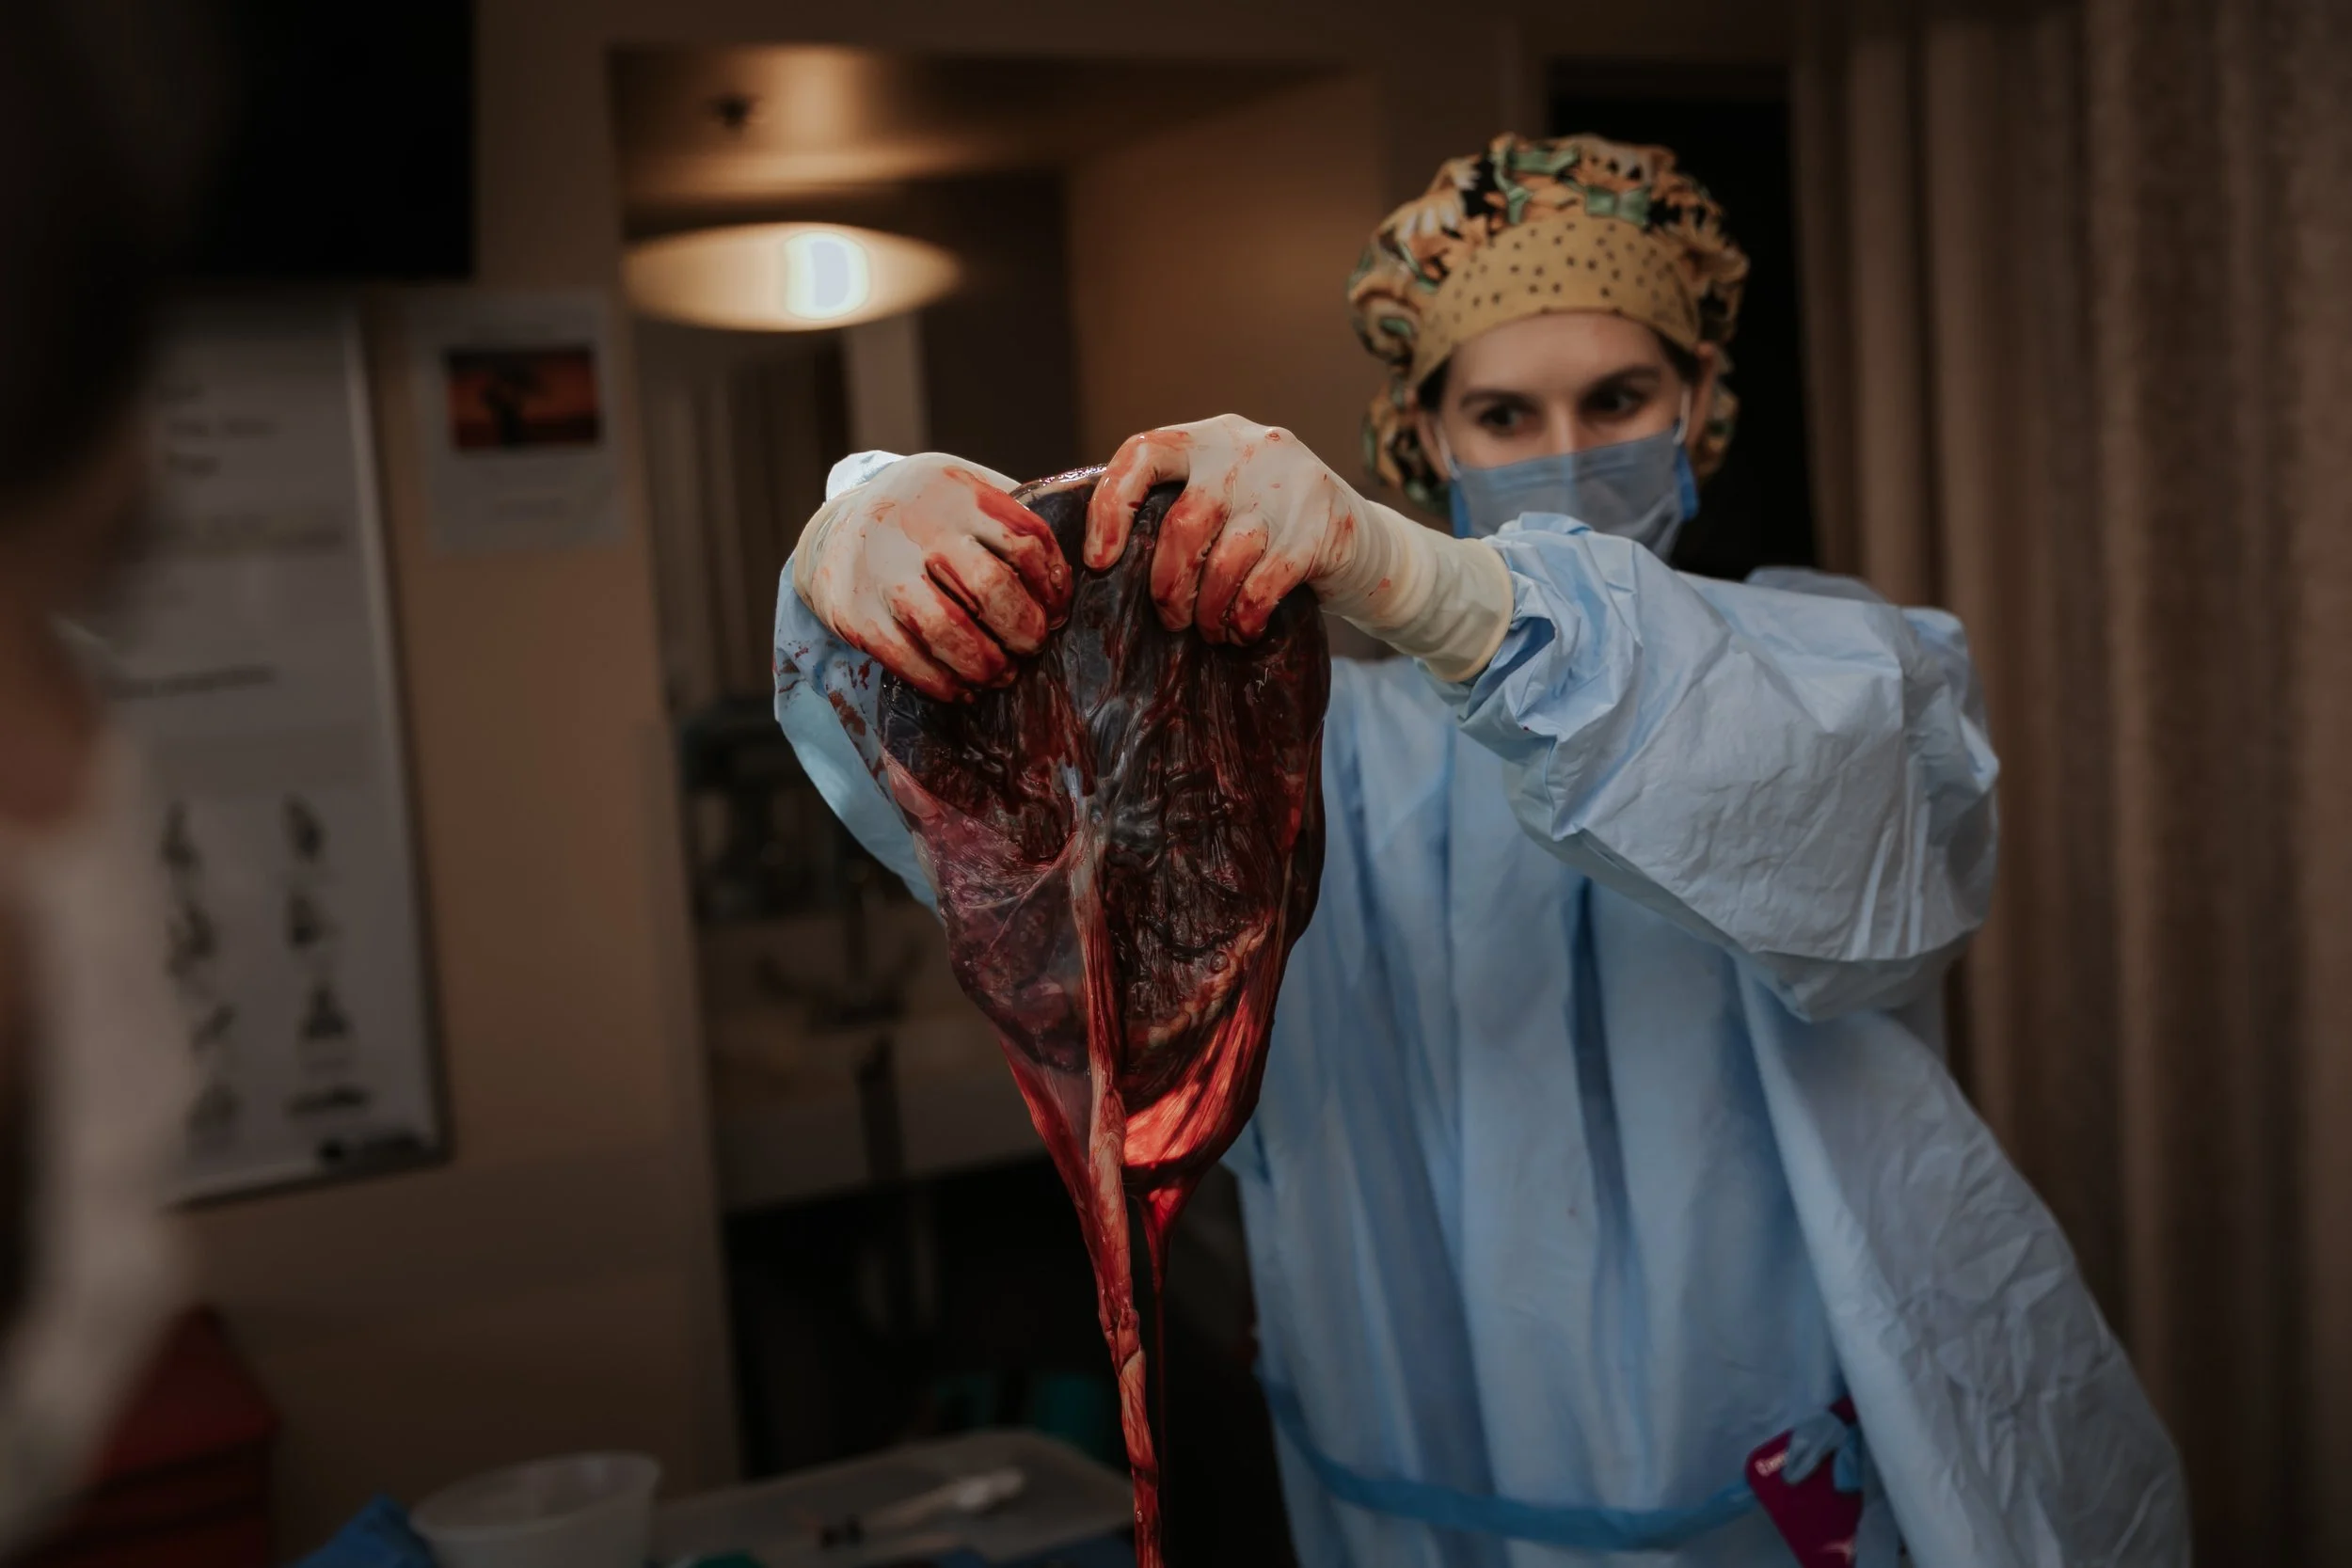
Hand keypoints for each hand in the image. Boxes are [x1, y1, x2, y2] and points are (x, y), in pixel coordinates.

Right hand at [794, 452, 1072, 700]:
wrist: (835, 528)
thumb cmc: (925, 517)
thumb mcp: (964, 495)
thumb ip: (1010, 519)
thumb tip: (1087, 564)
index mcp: (954, 491)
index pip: (1025, 540)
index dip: (1052, 585)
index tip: (1058, 611)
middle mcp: (914, 524)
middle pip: (990, 587)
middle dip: (1024, 629)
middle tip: (1033, 646)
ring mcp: (880, 568)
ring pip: (947, 629)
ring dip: (985, 663)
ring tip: (1001, 673)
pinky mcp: (854, 611)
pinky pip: (908, 658)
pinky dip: (942, 682)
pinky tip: (962, 688)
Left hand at [1083, 415, 1368, 644]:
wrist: (1367, 545)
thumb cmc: (1272, 530)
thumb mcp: (1226, 497)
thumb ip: (1177, 506)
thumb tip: (1099, 560)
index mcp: (1212, 438)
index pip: (1145, 452)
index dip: (1111, 507)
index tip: (1099, 562)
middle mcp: (1249, 451)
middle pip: (1184, 523)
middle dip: (1168, 585)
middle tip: (1171, 619)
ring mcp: (1289, 487)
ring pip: (1225, 561)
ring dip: (1208, 610)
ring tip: (1210, 631)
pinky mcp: (1321, 529)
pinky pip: (1263, 586)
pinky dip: (1245, 618)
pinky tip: (1243, 630)